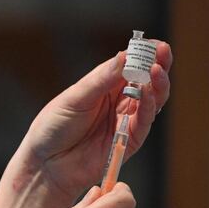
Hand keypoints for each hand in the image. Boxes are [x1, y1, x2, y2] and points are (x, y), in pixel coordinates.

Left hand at [17, 44, 171, 199]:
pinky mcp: (129, 141)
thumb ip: (101, 80)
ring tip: (157, 70)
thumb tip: (124, 56)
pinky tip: (148, 93)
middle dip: (157, 65)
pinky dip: (148, 107)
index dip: (143, 54)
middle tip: (162, 52)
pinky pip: (144, 122)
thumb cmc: (54, 127)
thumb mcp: (75, 98)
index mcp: (104, 86)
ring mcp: (125, 121)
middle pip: (146, 81)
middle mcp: (118, 101)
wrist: (45, 163)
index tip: (154, 44)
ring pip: (151, 100)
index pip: (129, 65)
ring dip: (157, 84)